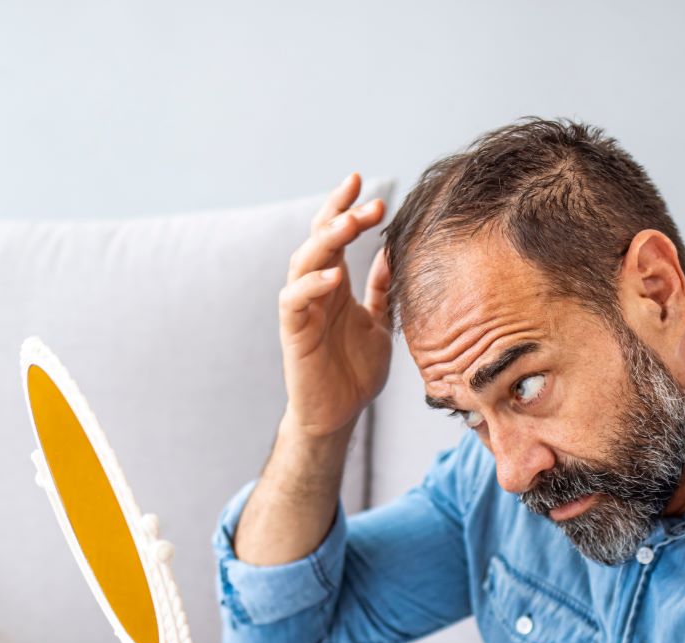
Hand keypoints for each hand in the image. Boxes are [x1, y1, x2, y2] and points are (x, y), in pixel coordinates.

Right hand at [277, 172, 393, 440]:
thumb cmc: (355, 372)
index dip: (345, 208)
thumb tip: (391, 253)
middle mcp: (315, 291)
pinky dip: (312, 285)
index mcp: (334, 285)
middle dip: (339, 215)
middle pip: (317, 239)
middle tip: (369, 202)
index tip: (365, 185)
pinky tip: (334, 276)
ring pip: (303, 263)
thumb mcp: (378, 324)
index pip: (333, 236)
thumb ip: (381, 291)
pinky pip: (295, 301)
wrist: (338, 415)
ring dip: (325, 241)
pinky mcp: (293, 334)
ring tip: (349, 224)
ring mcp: (302, 310)